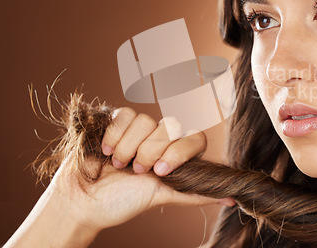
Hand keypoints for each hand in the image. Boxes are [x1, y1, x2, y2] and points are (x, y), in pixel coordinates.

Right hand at [49, 108, 232, 232]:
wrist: (83, 203)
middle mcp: (160, 139)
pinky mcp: (116, 120)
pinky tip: (106, 151)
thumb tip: (232, 198)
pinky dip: (115, 135)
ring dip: (129, 147)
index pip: (195, 136)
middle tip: (135, 171)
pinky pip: (124, 114)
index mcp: (175, 155)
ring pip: (147, 120)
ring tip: (118, 165)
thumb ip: (195, 193)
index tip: (159, 171)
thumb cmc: (121, 202)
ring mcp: (138, 129)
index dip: (179, 151)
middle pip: (171, 126)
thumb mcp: (162, 196)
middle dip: (151, 151)